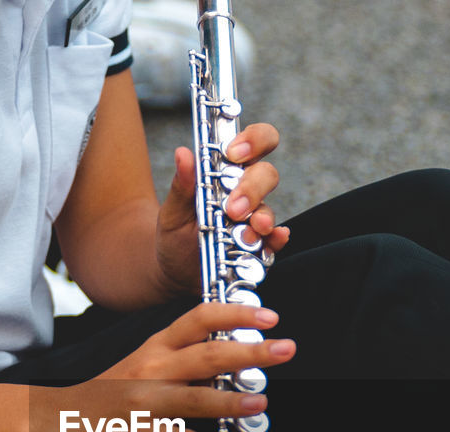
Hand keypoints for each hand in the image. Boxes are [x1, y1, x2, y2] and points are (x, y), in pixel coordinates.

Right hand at [36, 303, 294, 431]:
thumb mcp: (144, 364)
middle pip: (208, 355)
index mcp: (157, 348)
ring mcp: (146, 402)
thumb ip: (184, 359)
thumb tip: (234, 356)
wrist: (58, 422)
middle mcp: (154, 369)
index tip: (269, 316)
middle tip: (284, 349)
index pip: (200, 319)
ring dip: (231, 402)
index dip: (236, 314)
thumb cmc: (108, 395)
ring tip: (260, 403)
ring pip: (195, 398)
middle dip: (250, 351)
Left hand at [154, 123, 292, 298]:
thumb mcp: (173, 210)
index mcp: (227, 172)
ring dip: (261, 218)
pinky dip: (276, 239)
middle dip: (253, 187)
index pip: (254, 143)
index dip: (253, 140)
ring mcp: (253, 220)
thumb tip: (183, 154)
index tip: (234, 153)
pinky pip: (275, 240)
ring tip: (247, 232)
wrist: (174, 274)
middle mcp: (245, 193)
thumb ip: (182, 185)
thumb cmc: (175, 235)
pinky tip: (271, 239)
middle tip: (233, 208)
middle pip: (267, 175)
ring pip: (269, 209)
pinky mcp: (259, 246)